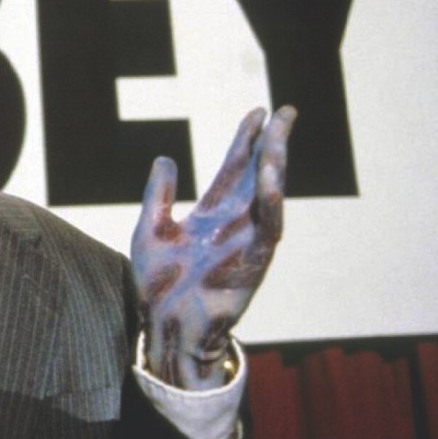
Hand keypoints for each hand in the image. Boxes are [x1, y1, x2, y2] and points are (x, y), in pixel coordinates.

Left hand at [130, 106, 296, 389]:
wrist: (164, 327)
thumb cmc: (157, 285)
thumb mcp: (150, 230)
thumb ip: (158, 195)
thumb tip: (165, 157)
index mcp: (211, 215)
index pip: (234, 169)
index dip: (245, 141)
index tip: (257, 112)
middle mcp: (234, 224)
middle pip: (258, 175)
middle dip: (272, 143)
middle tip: (286, 111)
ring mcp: (246, 241)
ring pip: (268, 196)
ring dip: (275, 165)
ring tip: (279, 134)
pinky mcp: (253, 262)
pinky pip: (268, 227)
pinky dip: (272, 202)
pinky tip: (273, 176)